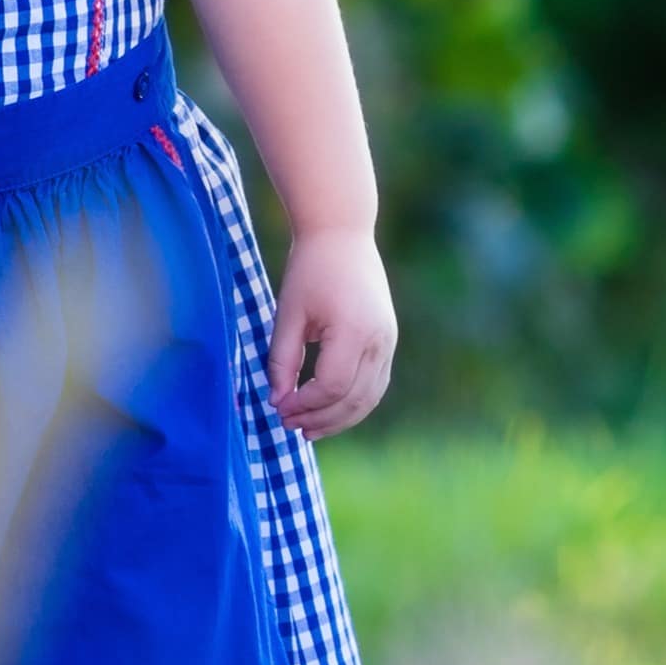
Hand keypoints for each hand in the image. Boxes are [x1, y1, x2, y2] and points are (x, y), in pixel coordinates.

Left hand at [268, 227, 395, 437]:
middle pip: (354, 399)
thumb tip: (277, 400)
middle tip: (289, 426)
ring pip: (370, 397)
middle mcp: (379, 340)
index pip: (332, 386)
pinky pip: (376, 384)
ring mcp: (388, 341)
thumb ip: (282, 360)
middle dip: (321, 419)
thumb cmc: (309, 271)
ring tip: (308, 429)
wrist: (342, 236)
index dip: (305, 404)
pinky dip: (354, 403)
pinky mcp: (388, 340)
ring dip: (340, 418)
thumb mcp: (288, 314)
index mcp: (354, 331)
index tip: (279, 408)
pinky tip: (329, 410)